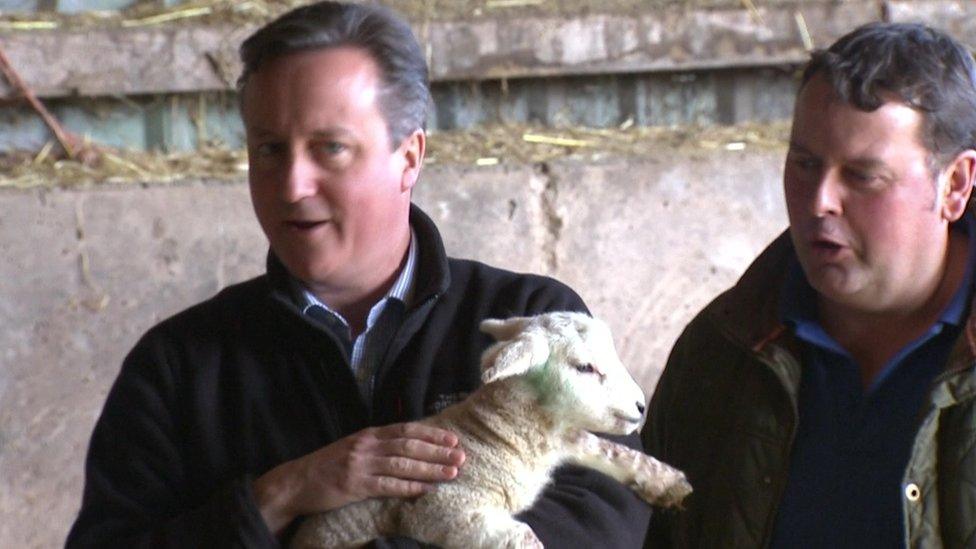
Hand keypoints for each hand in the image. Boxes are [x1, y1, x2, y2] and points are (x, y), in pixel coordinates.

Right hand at [253, 422, 465, 532]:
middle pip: (409, 445)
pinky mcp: (354, 486)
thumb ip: (379, 445)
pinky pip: (388, 486)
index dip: (431, 434)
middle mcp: (366, 445)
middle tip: (461, 456)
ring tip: (452, 473)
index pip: (406, 429)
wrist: (296, 482)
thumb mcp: (354, 447)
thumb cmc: (328, 465)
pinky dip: (410, 488)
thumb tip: (411, 447)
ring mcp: (360, 465)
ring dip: (430, 469)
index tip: (453, 439)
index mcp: (368, 434)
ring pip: (402, 465)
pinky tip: (426, 490)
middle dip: (437, 451)